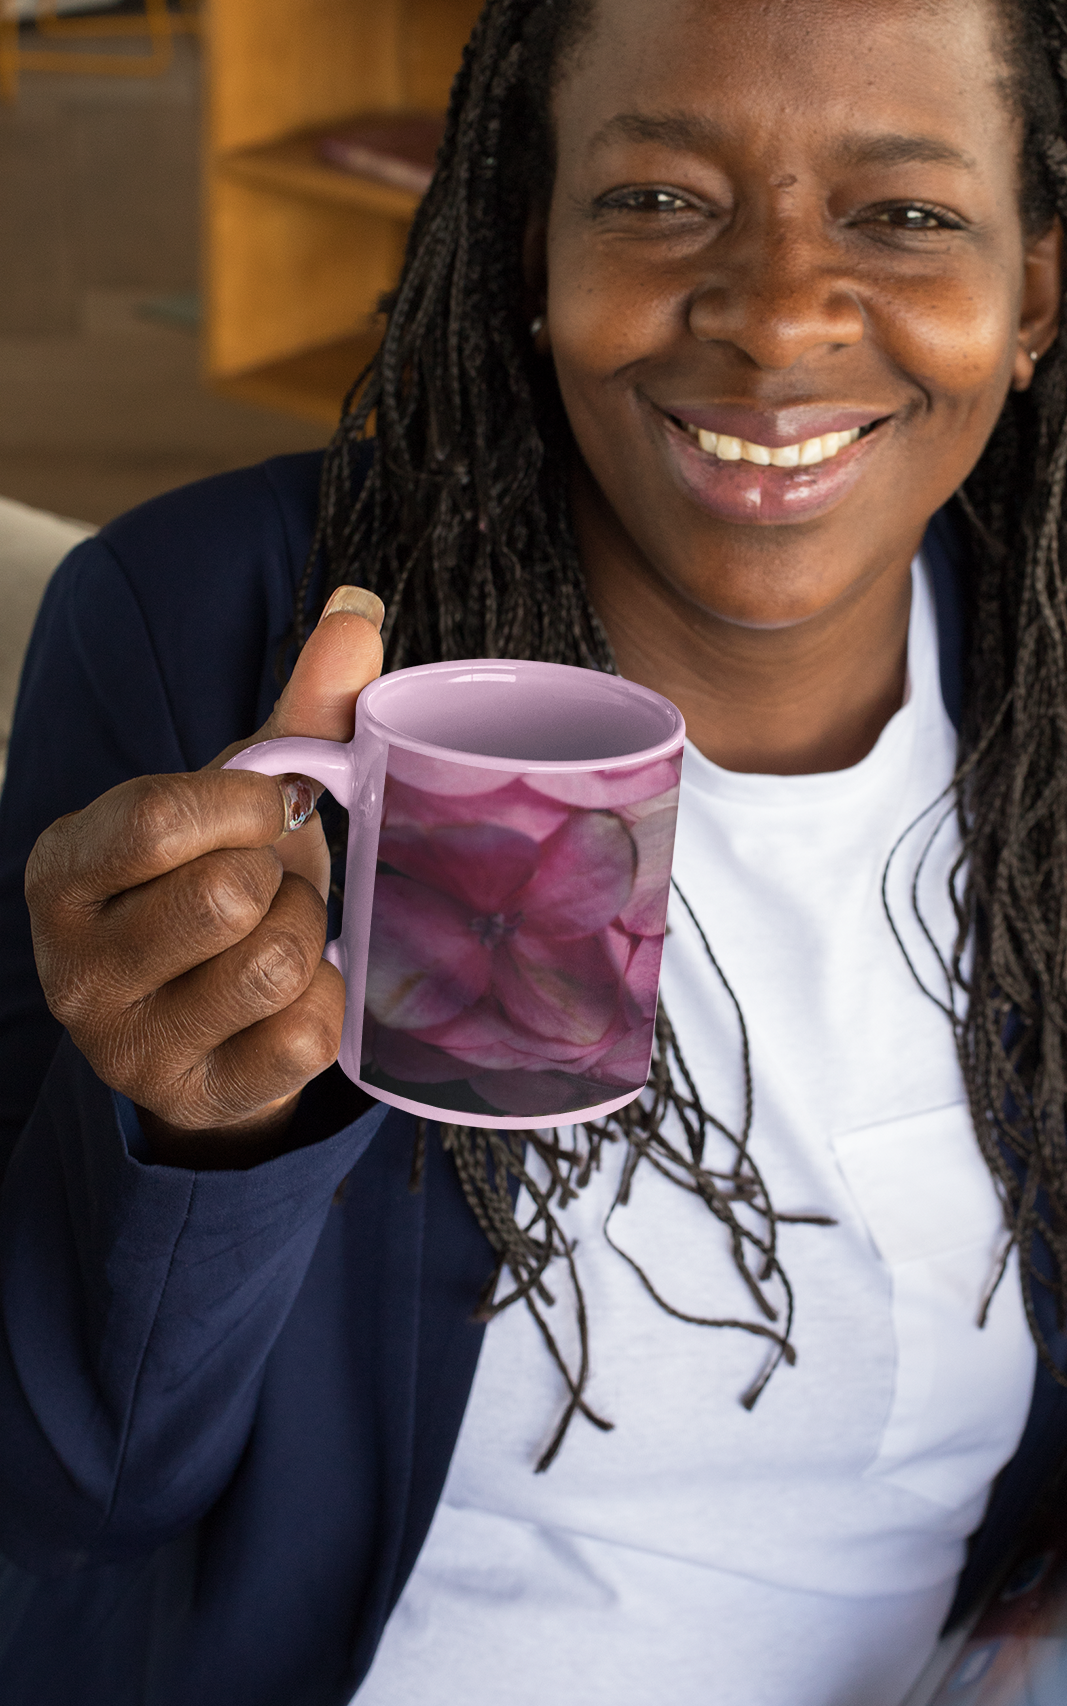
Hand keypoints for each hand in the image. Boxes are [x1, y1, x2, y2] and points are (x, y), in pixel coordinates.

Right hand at [26, 587, 384, 1164]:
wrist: (215, 1024)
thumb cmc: (219, 883)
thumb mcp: (240, 800)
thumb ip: (299, 710)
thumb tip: (361, 606)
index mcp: (66, 868)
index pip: (157, 820)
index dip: (244, 804)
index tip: (269, 805)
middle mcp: (74, 965)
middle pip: (227, 896)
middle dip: (279, 879)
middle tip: (269, 885)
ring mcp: (130, 1045)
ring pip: (272, 962)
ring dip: (307, 936)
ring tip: (284, 933)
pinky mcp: (198, 1099)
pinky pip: (305, 1037)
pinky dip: (328, 1006)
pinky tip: (299, 996)